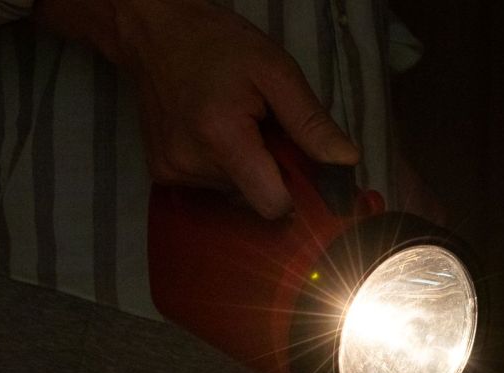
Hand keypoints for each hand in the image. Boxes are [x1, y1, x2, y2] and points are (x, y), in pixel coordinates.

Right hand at [35, 0, 358, 218]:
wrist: (157, 35)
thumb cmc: (218, 46)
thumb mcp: (276, 72)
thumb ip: (311, 122)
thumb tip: (346, 161)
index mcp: (221, 137)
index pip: (273, 205)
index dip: (295, 193)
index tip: (301, 169)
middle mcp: (190, 163)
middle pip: (256, 201)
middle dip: (271, 173)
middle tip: (264, 130)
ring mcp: (171, 173)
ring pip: (235, 197)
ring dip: (247, 169)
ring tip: (236, 126)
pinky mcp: (162, 176)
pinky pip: (211, 190)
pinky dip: (224, 169)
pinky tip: (216, 136)